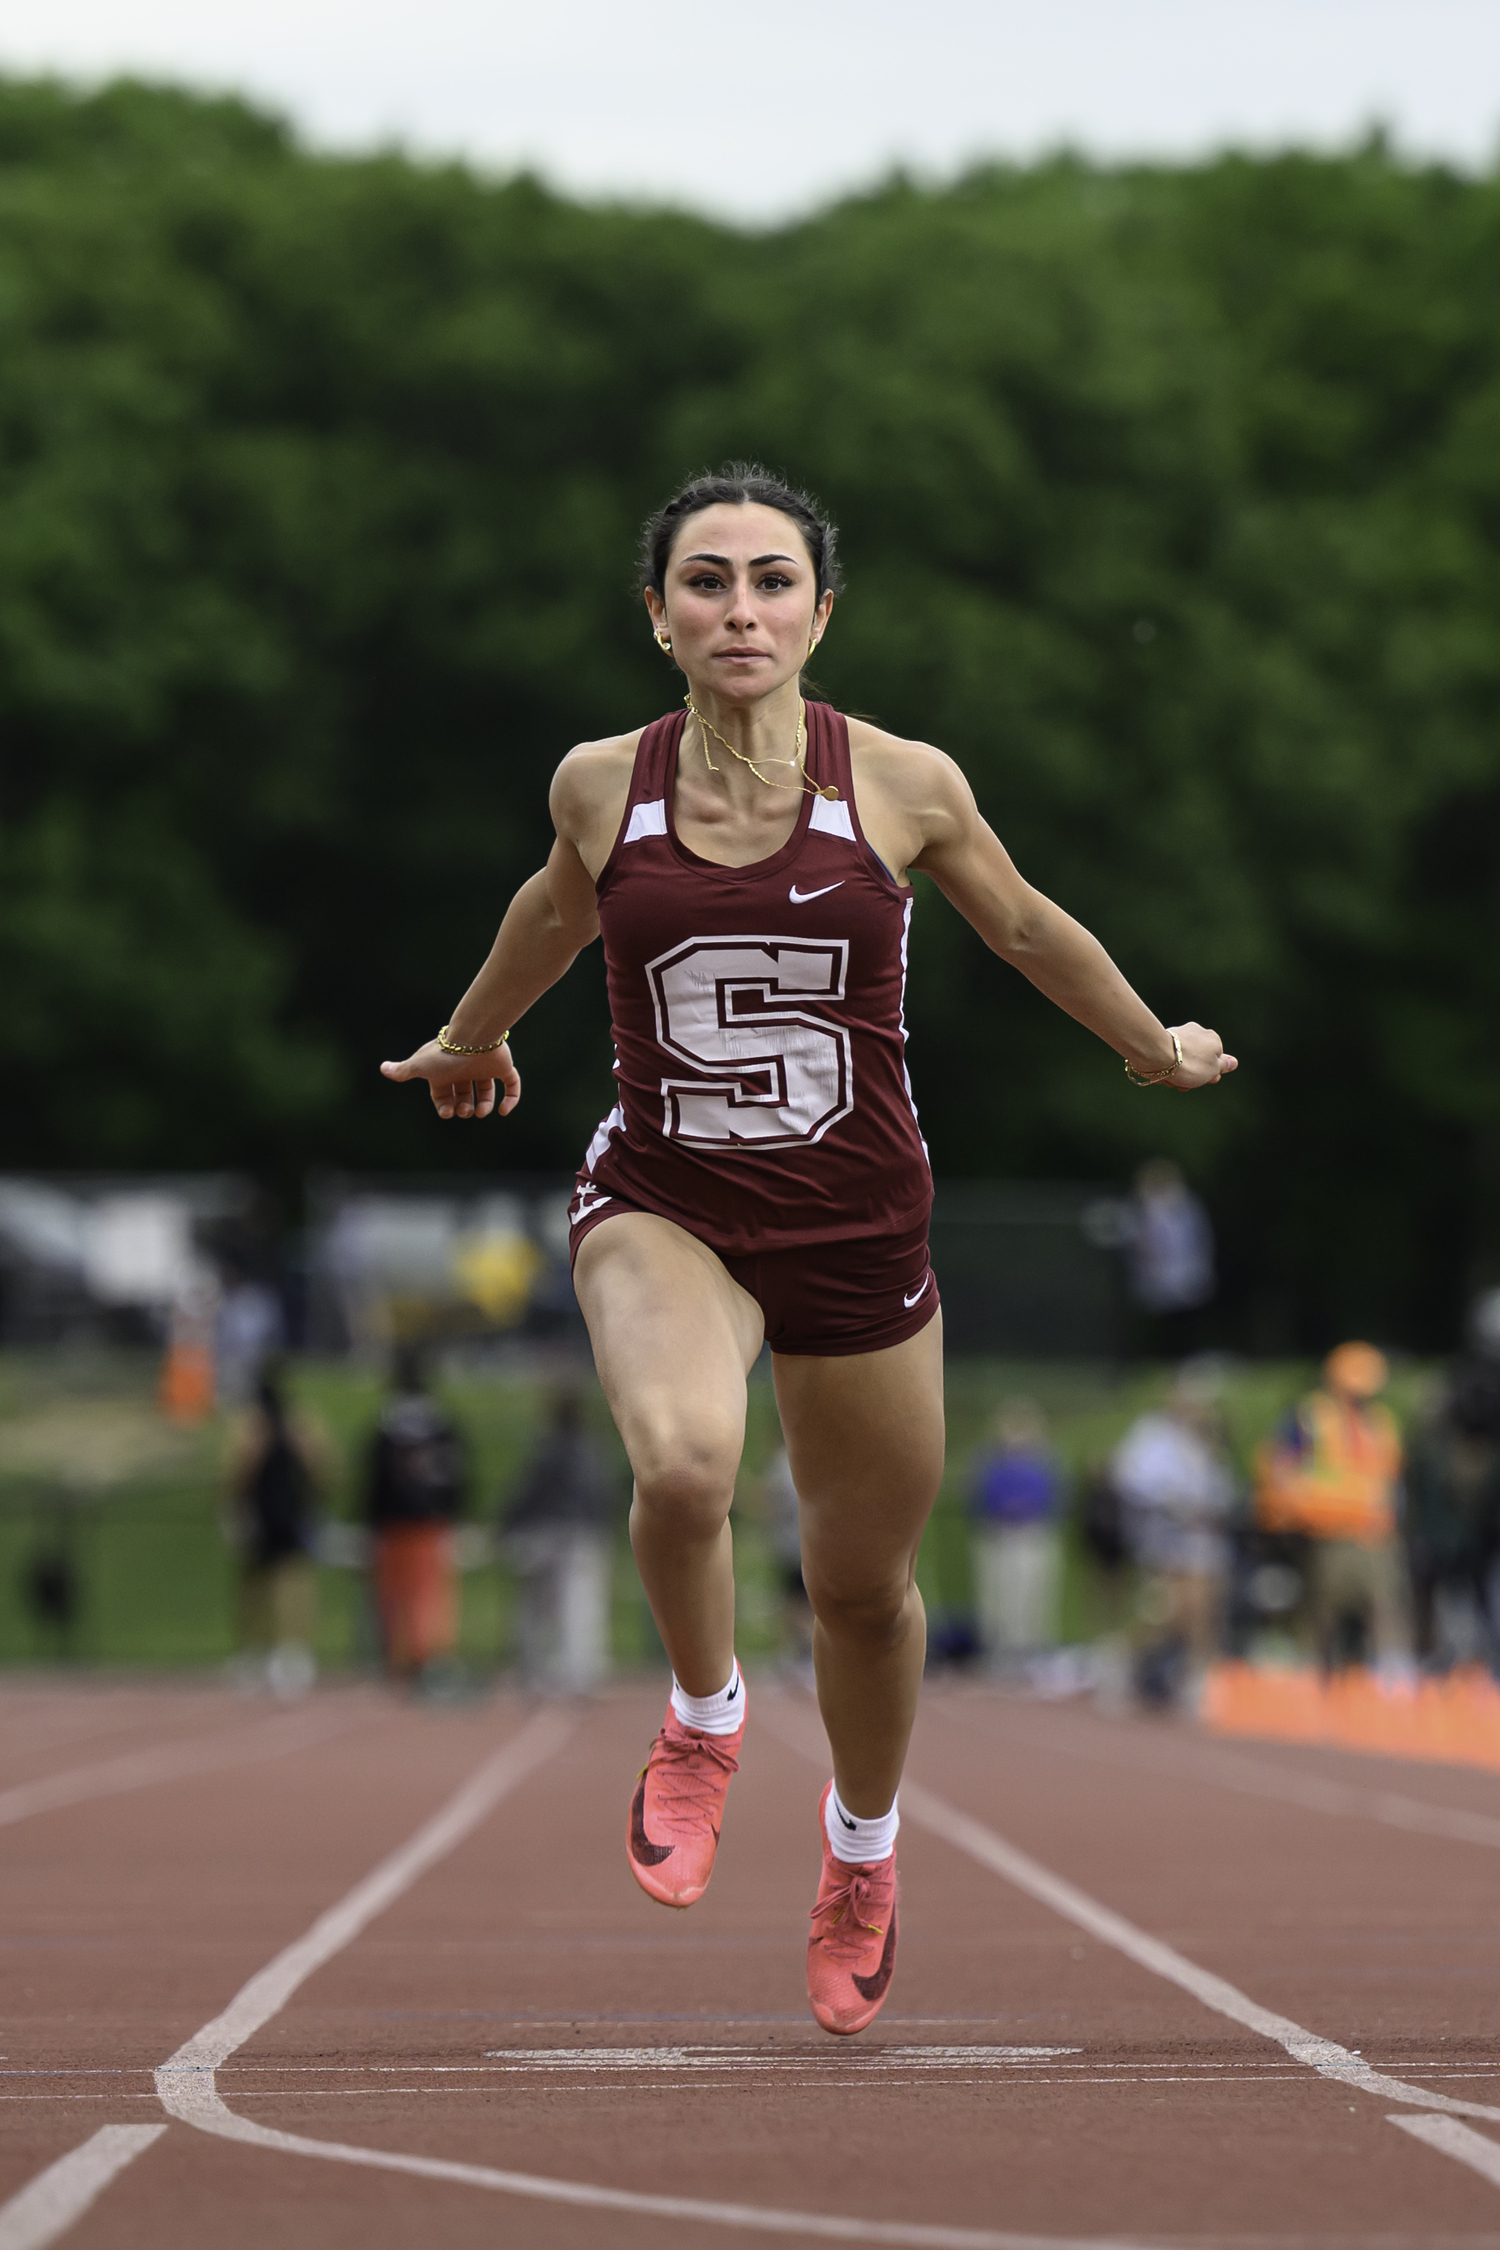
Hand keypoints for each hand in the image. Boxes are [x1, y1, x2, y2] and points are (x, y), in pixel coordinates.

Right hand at [379, 1038, 520, 1120]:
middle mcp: (464, 1070)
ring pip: (486, 1091)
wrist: (473, 1039)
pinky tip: (504, 1110)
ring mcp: (484, 1068)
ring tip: (481, 1111)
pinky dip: (511, 1099)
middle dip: (464, 1107)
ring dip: (485, 1106)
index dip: (445, 1106)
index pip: (443, 1095)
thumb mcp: (420, 1066)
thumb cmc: (445, 1054)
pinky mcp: (503, 1066)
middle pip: (464, 1094)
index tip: (447, 1113)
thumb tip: (382, 1069)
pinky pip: (511, 1085)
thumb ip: (403, 1070)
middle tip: (466, 1111)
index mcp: (445, 1071)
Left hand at [1165, 1022, 1236, 1090]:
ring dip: (1179, 1073)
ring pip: (1183, 1058)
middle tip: (1186, 1085)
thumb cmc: (1190, 1063)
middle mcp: (1197, 1032)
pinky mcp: (1164, 1038)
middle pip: (1199, 1058)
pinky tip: (1163, 1075)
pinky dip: (1168, 1066)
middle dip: (1193, 1074)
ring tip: (1172, 1081)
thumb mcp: (1213, 1069)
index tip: (1206, 1081)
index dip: (1211, 1073)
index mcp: (1213, 1038)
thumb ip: (1223, 1066)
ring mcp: (1180, 1033)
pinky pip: (1170, 1055)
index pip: (1216, 1058)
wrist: (1159, 1054)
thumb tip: (1233, 1062)